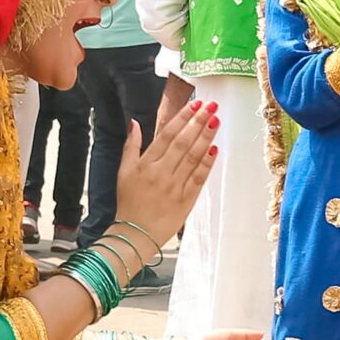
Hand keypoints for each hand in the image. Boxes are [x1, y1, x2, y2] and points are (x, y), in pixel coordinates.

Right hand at [109, 97, 217, 246]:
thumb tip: (135, 123)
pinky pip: (199, 178)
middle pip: (183, 142)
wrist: (135, 234)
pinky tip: (214, 148)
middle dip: (198, 122)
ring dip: (206, 137)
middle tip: (211, 106)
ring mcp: (175, 187)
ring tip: (216, 121)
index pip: (167, 135)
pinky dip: (207, 163)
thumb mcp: (123, 172)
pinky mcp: (186, 200)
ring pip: (193, 157)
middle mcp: (161, 173)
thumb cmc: (129, 203)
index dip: (182, 118)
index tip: (195, 104)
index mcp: (146, 164)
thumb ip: (130, 146)